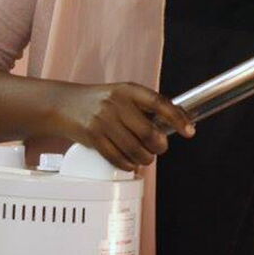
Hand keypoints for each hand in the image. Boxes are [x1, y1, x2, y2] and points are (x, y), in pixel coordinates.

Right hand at [50, 82, 195, 169]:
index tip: (189, 131)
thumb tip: (176, 120)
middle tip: (160, 148)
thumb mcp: (122, 94)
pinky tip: (131, 163)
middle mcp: (117, 103)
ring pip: (134, 148)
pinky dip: (128, 164)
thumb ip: (145, 106)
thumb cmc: (99, 100)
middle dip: (159, 146)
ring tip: (146, 157)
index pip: (159, 103)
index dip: (177, 118)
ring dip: (145, 158)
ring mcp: (103, 120)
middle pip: (148, 132)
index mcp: (129, 90)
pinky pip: (116, 157)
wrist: (63, 104)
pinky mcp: (93, 136)